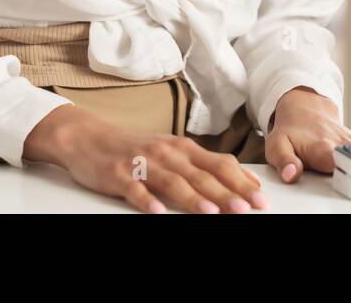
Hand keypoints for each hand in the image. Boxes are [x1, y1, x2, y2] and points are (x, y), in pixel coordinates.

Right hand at [24, 104, 270, 213]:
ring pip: (172, 182)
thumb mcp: (172, 152)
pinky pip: (134, 189)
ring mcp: (143, 163)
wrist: (89, 138)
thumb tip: (240, 180)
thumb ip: (202, 166)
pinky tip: (156, 212)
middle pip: (202, 175)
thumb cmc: (136, 149)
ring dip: (192, 198)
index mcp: (184, 149)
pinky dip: (146, 201)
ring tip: (211, 212)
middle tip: (247, 209)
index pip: (220, 164)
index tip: (261, 199)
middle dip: (226, 193)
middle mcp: (167, 153)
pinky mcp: (119, 175)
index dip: (242, 182)